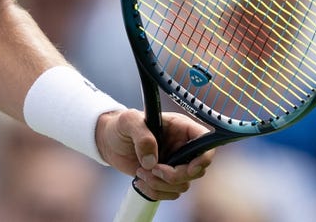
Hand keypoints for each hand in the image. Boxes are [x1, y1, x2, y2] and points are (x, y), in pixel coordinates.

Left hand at [95, 109, 213, 200]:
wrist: (109, 141)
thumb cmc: (121, 125)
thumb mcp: (128, 121)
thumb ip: (142, 136)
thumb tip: (152, 161)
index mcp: (180, 128)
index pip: (205, 142)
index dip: (203, 158)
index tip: (188, 168)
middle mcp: (182, 147)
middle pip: (197, 170)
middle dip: (175, 176)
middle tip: (153, 170)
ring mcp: (175, 164)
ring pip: (183, 185)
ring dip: (160, 184)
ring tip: (140, 172)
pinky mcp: (166, 178)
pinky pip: (170, 193)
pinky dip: (155, 192)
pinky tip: (139, 181)